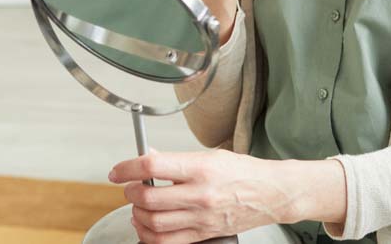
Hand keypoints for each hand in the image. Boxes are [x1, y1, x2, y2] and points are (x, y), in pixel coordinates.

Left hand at [108, 149, 302, 243]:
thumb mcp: (209, 155)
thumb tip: (149, 157)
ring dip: (137, 214)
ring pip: (154, 222)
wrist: (272, 193)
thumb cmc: (243, 172)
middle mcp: (200, 194)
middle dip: (131, 192)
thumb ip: (176, 159)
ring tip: (137, 206)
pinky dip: (149, 235)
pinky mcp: (204, 234)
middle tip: (129, 187)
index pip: (152, 166)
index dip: (127, 168)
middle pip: (148, 197)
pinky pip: (167, 241)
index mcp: (200, 168)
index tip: (117, 171)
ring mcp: (202, 218)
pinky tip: (146, 226)